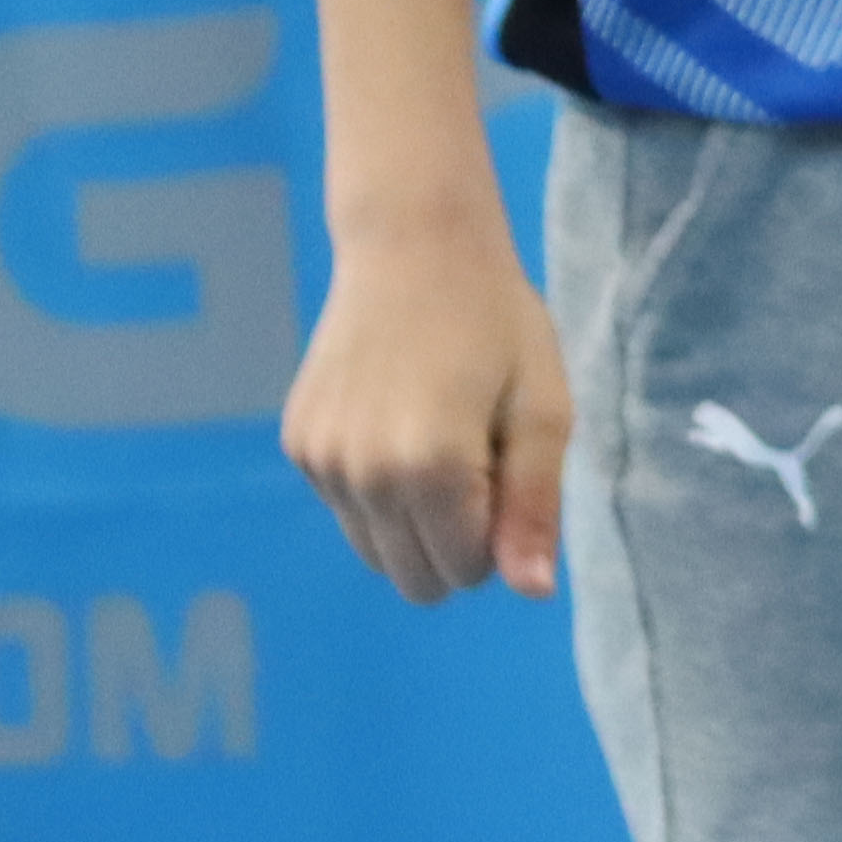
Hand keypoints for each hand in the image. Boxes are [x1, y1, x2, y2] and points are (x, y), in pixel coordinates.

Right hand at [285, 234, 571, 602]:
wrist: (413, 249)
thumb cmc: (498, 324)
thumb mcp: (544, 410)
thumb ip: (534, 507)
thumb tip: (531, 592)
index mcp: (431, 469)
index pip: (466, 570)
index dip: (499, 538)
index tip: (508, 472)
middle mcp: (362, 476)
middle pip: (412, 578)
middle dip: (455, 543)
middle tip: (479, 462)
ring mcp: (319, 462)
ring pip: (373, 551)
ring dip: (413, 522)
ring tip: (441, 441)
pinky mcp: (297, 443)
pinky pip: (344, 509)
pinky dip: (377, 490)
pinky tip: (400, 422)